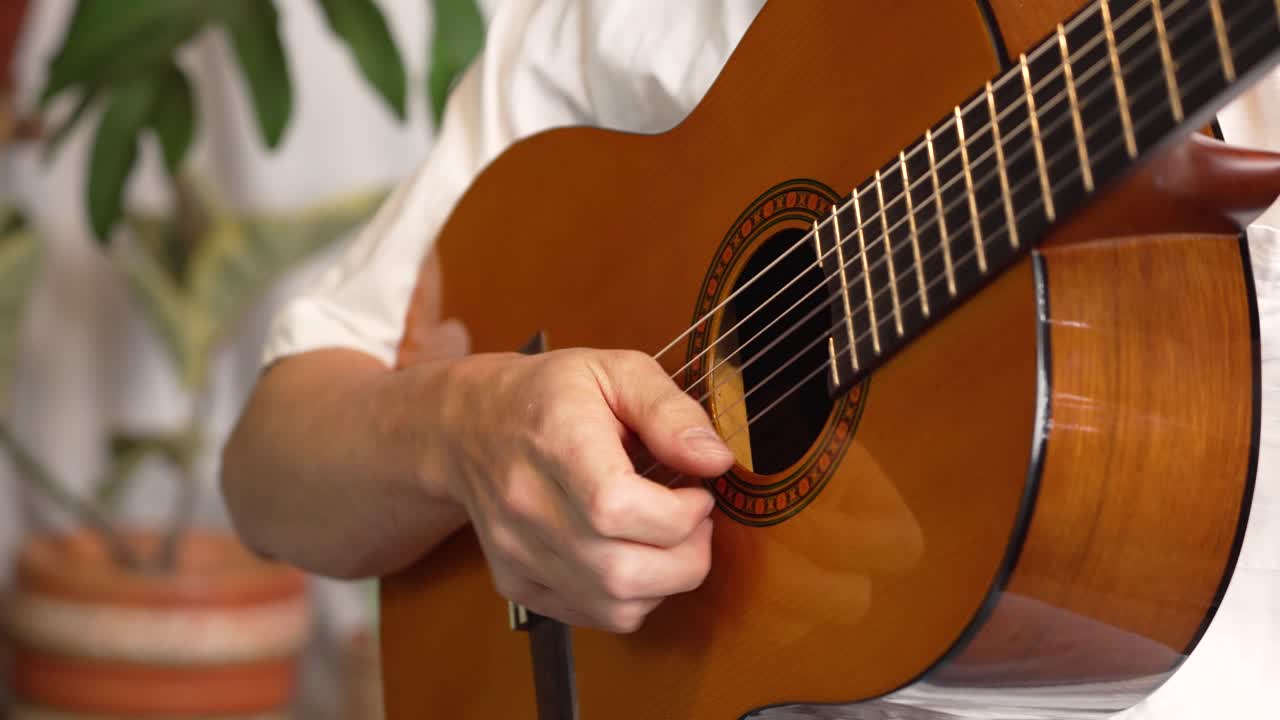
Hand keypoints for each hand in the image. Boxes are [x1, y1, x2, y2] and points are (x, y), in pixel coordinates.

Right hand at [431, 348, 735, 632]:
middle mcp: (527, 506)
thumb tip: (715, 460)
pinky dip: (634, 596)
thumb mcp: (616, 371)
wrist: (469, 428)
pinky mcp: (518, 584)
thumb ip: (670, 411)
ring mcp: (518, 553)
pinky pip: (597, 616)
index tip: (696, 492)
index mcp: (554, 443)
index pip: (616, 507)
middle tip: (694, 519)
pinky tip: (635, 553)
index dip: (677, 513)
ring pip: (616, 604)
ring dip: (667, 580)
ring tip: (669, 536)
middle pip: (622, 570)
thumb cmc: (550, 395)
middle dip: (688, 555)